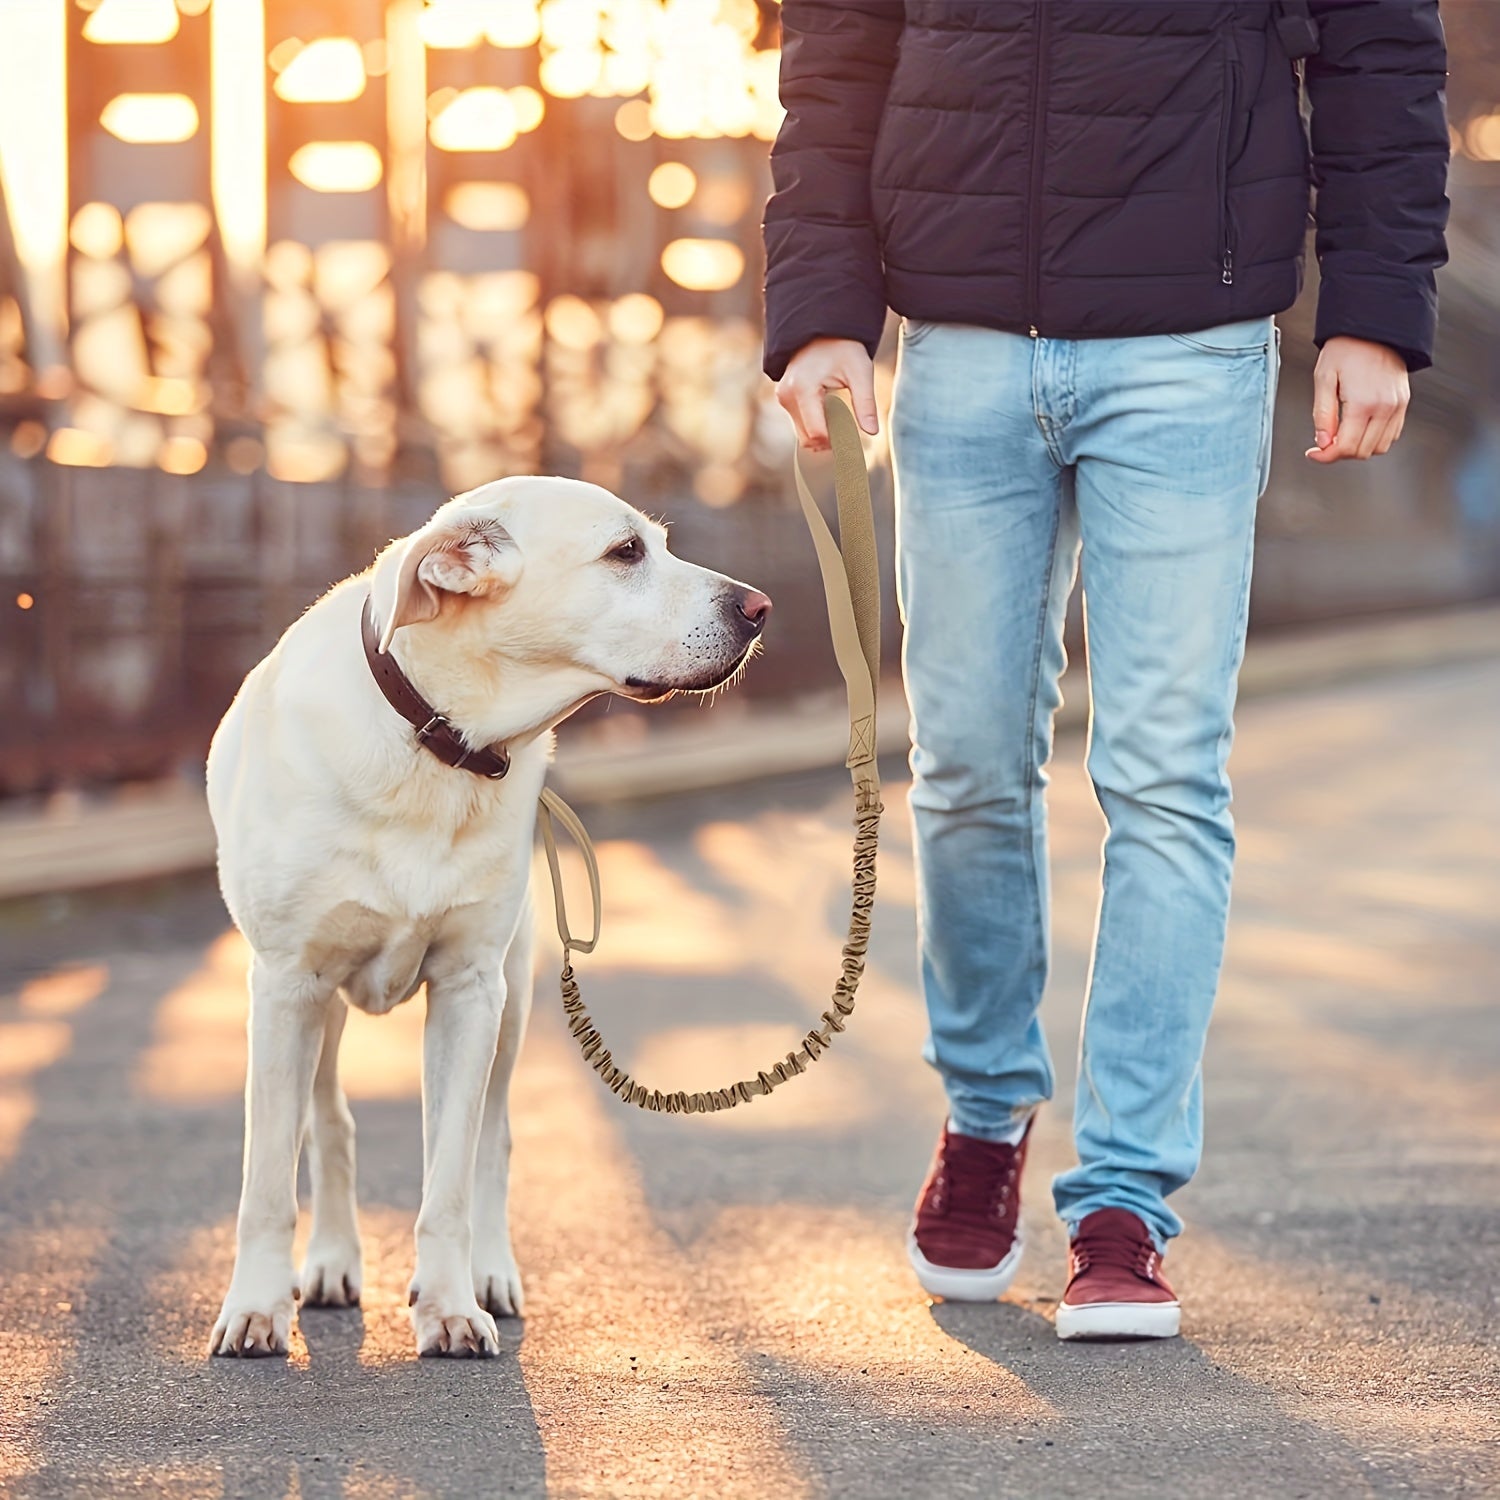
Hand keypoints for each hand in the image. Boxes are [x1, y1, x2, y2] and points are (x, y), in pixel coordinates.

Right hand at [776, 338, 879, 450]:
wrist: (821, 329)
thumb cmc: (843, 347)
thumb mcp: (860, 372)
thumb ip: (866, 403)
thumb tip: (873, 432)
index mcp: (803, 389)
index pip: (818, 433)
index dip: (839, 440)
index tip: (857, 439)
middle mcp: (787, 395)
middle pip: (809, 438)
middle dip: (832, 440)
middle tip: (853, 428)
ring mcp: (783, 397)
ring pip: (804, 435)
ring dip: (825, 433)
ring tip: (844, 415)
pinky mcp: (784, 398)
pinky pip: (801, 424)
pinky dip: (818, 425)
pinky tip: (833, 410)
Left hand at [1305, 337, 1409, 463]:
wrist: (1375, 328)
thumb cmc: (1346, 348)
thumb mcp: (1324, 378)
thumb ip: (1322, 414)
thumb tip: (1322, 442)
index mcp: (1363, 403)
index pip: (1346, 448)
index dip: (1325, 456)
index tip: (1313, 453)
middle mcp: (1385, 407)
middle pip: (1362, 452)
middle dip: (1339, 452)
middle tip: (1324, 442)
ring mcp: (1397, 406)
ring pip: (1379, 448)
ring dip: (1358, 448)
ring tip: (1341, 434)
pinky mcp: (1404, 403)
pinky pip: (1392, 435)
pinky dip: (1374, 439)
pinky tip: (1359, 429)